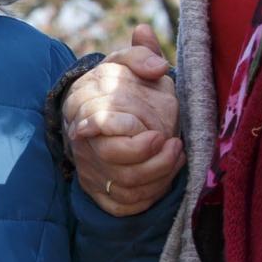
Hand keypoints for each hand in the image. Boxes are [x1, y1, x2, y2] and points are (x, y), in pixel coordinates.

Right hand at [67, 25, 183, 216]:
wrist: (89, 117)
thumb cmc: (113, 88)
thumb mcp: (122, 63)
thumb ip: (139, 56)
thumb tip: (158, 66)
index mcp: (86, 110)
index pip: (98, 126)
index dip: (125, 132)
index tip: (156, 133)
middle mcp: (85, 145)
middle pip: (113, 162)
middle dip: (149, 160)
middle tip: (172, 144)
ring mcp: (93, 172)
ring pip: (123, 187)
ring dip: (157, 176)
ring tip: (176, 155)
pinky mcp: (101, 193)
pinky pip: (124, 206)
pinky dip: (148, 197)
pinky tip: (166, 177)